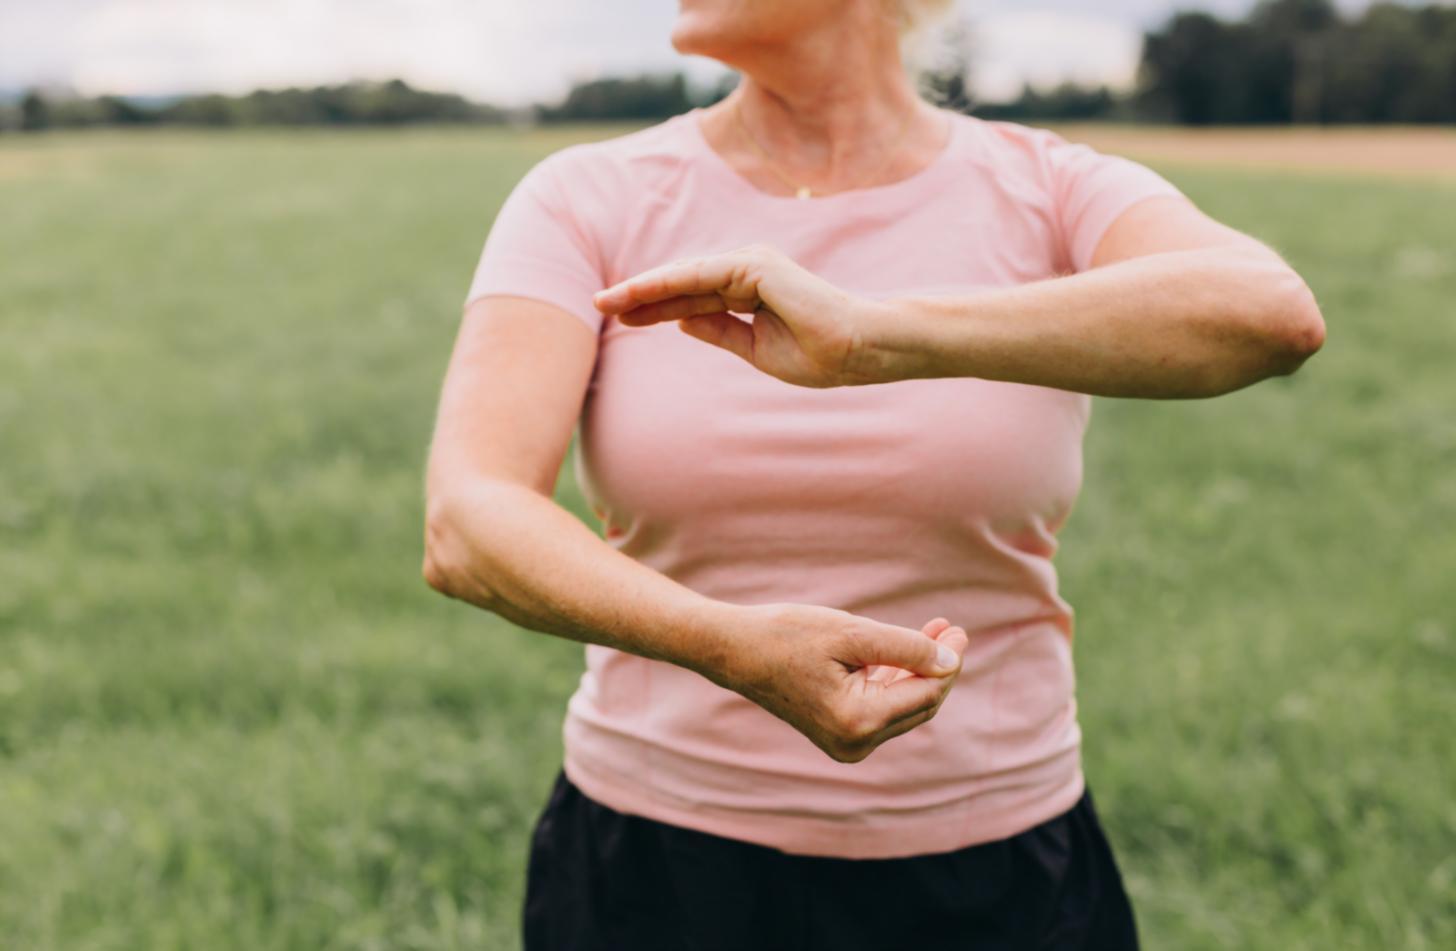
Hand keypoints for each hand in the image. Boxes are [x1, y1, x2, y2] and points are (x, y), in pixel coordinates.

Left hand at [591, 243, 885, 387]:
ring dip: (646, 289)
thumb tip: (682, 321)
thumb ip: (720, 331)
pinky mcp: (756, 266)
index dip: (655, 308)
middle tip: (599, 303)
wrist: (855, 350)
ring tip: (607, 300)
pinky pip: (702, 275)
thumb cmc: (816, 353)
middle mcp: (747, 272)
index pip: (691, 299)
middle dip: (641, 296)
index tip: (621, 317)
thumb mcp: (754, 348)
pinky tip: (639, 293)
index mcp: (749, 292)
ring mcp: (751, 265)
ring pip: (685, 278)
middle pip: (682, 285)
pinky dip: (669, 283)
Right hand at [717, 602, 969, 762]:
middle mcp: (854, 743)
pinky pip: (881, 709)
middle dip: (938, 668)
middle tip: (952, 629)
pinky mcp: (838, 735)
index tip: (960, 630)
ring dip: (919, 671)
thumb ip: (907, 648)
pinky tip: (905, 651)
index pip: (925, 694)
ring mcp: (846, 744)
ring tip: (935, 632)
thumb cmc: (788, 635)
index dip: (949, 662)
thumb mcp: (853, 633)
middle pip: (918, 705)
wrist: (734, 650)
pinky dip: (895, 680)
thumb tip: (951, 661)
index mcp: (858, 721)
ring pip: (902, 707)